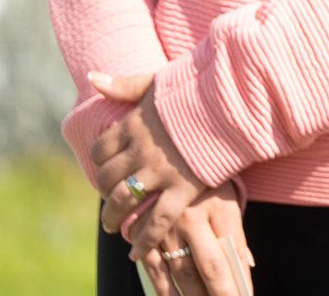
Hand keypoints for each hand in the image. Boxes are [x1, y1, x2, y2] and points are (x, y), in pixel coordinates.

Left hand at [88, 71, 207, 263]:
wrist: (237, 99)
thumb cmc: (200, 87)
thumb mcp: (158, 81)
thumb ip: (124, 85)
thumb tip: (92, 77)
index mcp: (134, 124)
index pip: (100, 150)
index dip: (99, 162)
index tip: (106, 169)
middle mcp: (141, 149)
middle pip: (107, 178)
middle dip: (104, 193)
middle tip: (109, 202)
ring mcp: (161, 170)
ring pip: (124, 200)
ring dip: (113, 218)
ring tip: (114, 227)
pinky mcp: (184, 187)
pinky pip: (156, 220)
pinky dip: (143, 239)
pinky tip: (136, 250)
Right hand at [138, 185, 254, 295]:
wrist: (161, 150)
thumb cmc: (202, 177)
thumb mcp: (226, 195)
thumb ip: (234, 231)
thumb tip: (247, 264)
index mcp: (217, 206)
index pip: (231, 254)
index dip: (238, 282)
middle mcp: (191, 218)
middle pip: (207, 268)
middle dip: (219, 294)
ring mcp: (164, 226)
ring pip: (180, 272)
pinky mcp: (141, 231)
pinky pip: (153, 267)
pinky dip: (162, 289)